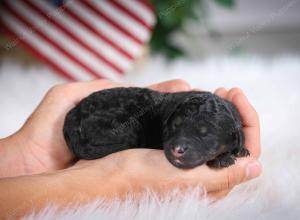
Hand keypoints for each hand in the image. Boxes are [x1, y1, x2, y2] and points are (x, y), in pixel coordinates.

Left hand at [0, 79, 189, 176]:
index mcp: (116, 113)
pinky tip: (182, 145)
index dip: (167, 94)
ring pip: (157, 137)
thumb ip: (101, 88)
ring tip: (201, 118)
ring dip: (178, 128)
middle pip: (157, 118)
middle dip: (180, 109)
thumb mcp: (71, 95)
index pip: (147, 100)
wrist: (34, 163)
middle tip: (204, 101)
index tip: (187, 88)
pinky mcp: (123, 166)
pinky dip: (164, 151)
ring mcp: (127, 149)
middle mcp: (125, 131)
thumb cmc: (48, 128)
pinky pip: (147, 157)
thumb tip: (133, 87)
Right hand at [61, 87, 260, 199]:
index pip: (246, 152)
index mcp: (212, 183)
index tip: (236, 95)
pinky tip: (199, 102)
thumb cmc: (141, 177)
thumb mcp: (184, 177)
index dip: (248, 122)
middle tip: (228, 90)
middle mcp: (205, 173)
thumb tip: (256, 167)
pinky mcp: (178, 152)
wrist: (107, 174)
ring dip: (220, 111)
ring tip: (217, 92)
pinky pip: (199, 132)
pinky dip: (203, 115)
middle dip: (236, 112)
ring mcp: (191, 162)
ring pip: (217, 134)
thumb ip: (222, 176)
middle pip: (233, 141)